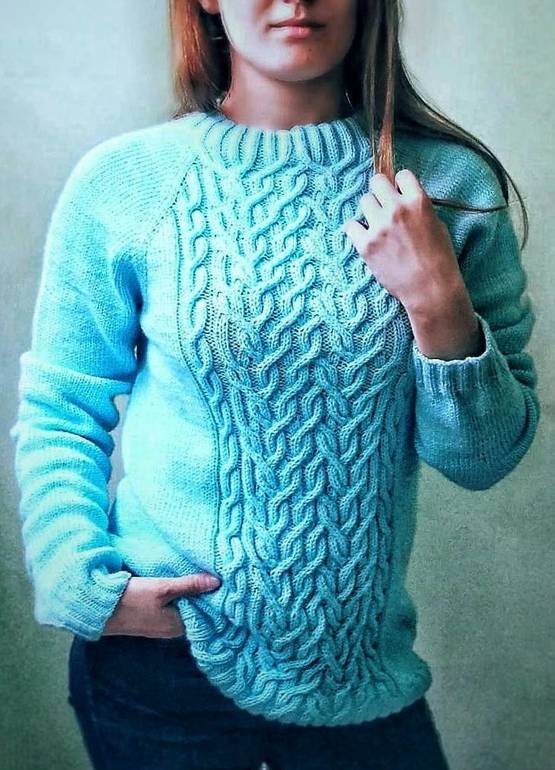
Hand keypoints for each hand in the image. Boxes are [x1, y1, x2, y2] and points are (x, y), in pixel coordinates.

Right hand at [102, 573, 220, 638]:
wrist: (100, 608)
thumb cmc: (131, 600)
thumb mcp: (162, 588)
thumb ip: (189, 585)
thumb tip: (217, 582)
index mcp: (178, 625)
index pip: (207, 613)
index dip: (216, 598)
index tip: (227, 582)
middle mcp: (172, 628)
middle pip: (196, 610)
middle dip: (205, 594)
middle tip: (218, 574)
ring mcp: (161, 623)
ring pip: (184, 607)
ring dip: (192, 593)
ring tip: (203, 574)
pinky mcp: (152, 617)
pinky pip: (173, 606)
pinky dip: (180, 595)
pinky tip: (182, 582)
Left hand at [341, 169, 463, 314]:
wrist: (430, 289)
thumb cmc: (439, 259)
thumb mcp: (437, 225)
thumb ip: (418, 208)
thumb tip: (402, 198)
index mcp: (418, 201)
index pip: (401, 175)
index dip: (400, 185)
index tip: (399, 195)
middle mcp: (397, 209)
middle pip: (376, 182)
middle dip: (380, 192)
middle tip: (384, 207)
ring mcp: (379, 227)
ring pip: (364, 201)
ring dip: (370, 211)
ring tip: (377, 226)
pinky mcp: (366, 245)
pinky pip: (351, 226)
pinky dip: (356, 230)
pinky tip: (364, 237)